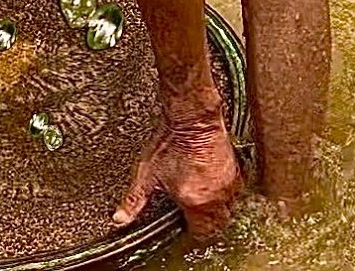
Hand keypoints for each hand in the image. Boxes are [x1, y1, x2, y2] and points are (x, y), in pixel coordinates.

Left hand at [112, 111, 241, 239]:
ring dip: (216, 213)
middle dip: (205, 227)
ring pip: (227, 212)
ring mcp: (228, 185)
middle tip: (191, 220)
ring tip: (200, 206)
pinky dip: (223, 198)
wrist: (194, 119)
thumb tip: (119, 219)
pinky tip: (210, 189)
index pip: (201, 234)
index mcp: (194, 202)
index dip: (192, 236)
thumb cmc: (170, 142)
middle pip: (217, 226)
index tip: (183, 231)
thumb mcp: (146, 174)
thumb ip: (134, 201)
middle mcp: (216, 197)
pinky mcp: (235, 172)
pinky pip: (233, 195)